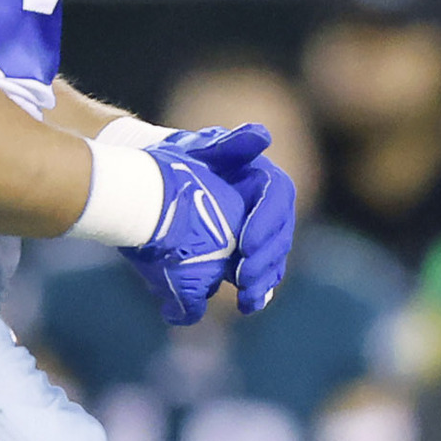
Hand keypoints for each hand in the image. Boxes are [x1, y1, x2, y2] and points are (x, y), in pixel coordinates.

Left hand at [159, 120, 296, 312]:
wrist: (161, 182)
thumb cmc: (182, 160)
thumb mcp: (201, 148)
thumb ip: (229, 143)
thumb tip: (262, 135)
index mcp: (263, 180)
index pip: (277, 199)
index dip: (266, 223)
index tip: (246, 244)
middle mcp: (268, 208)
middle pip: (278, 236)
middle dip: (265, 262)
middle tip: (244, 280)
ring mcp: (259, 234)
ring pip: (272, 260)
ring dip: (263, 282)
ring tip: (247, 302)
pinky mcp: (246, 255)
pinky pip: (258, 274)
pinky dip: (255, 291)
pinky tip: (246, 305)